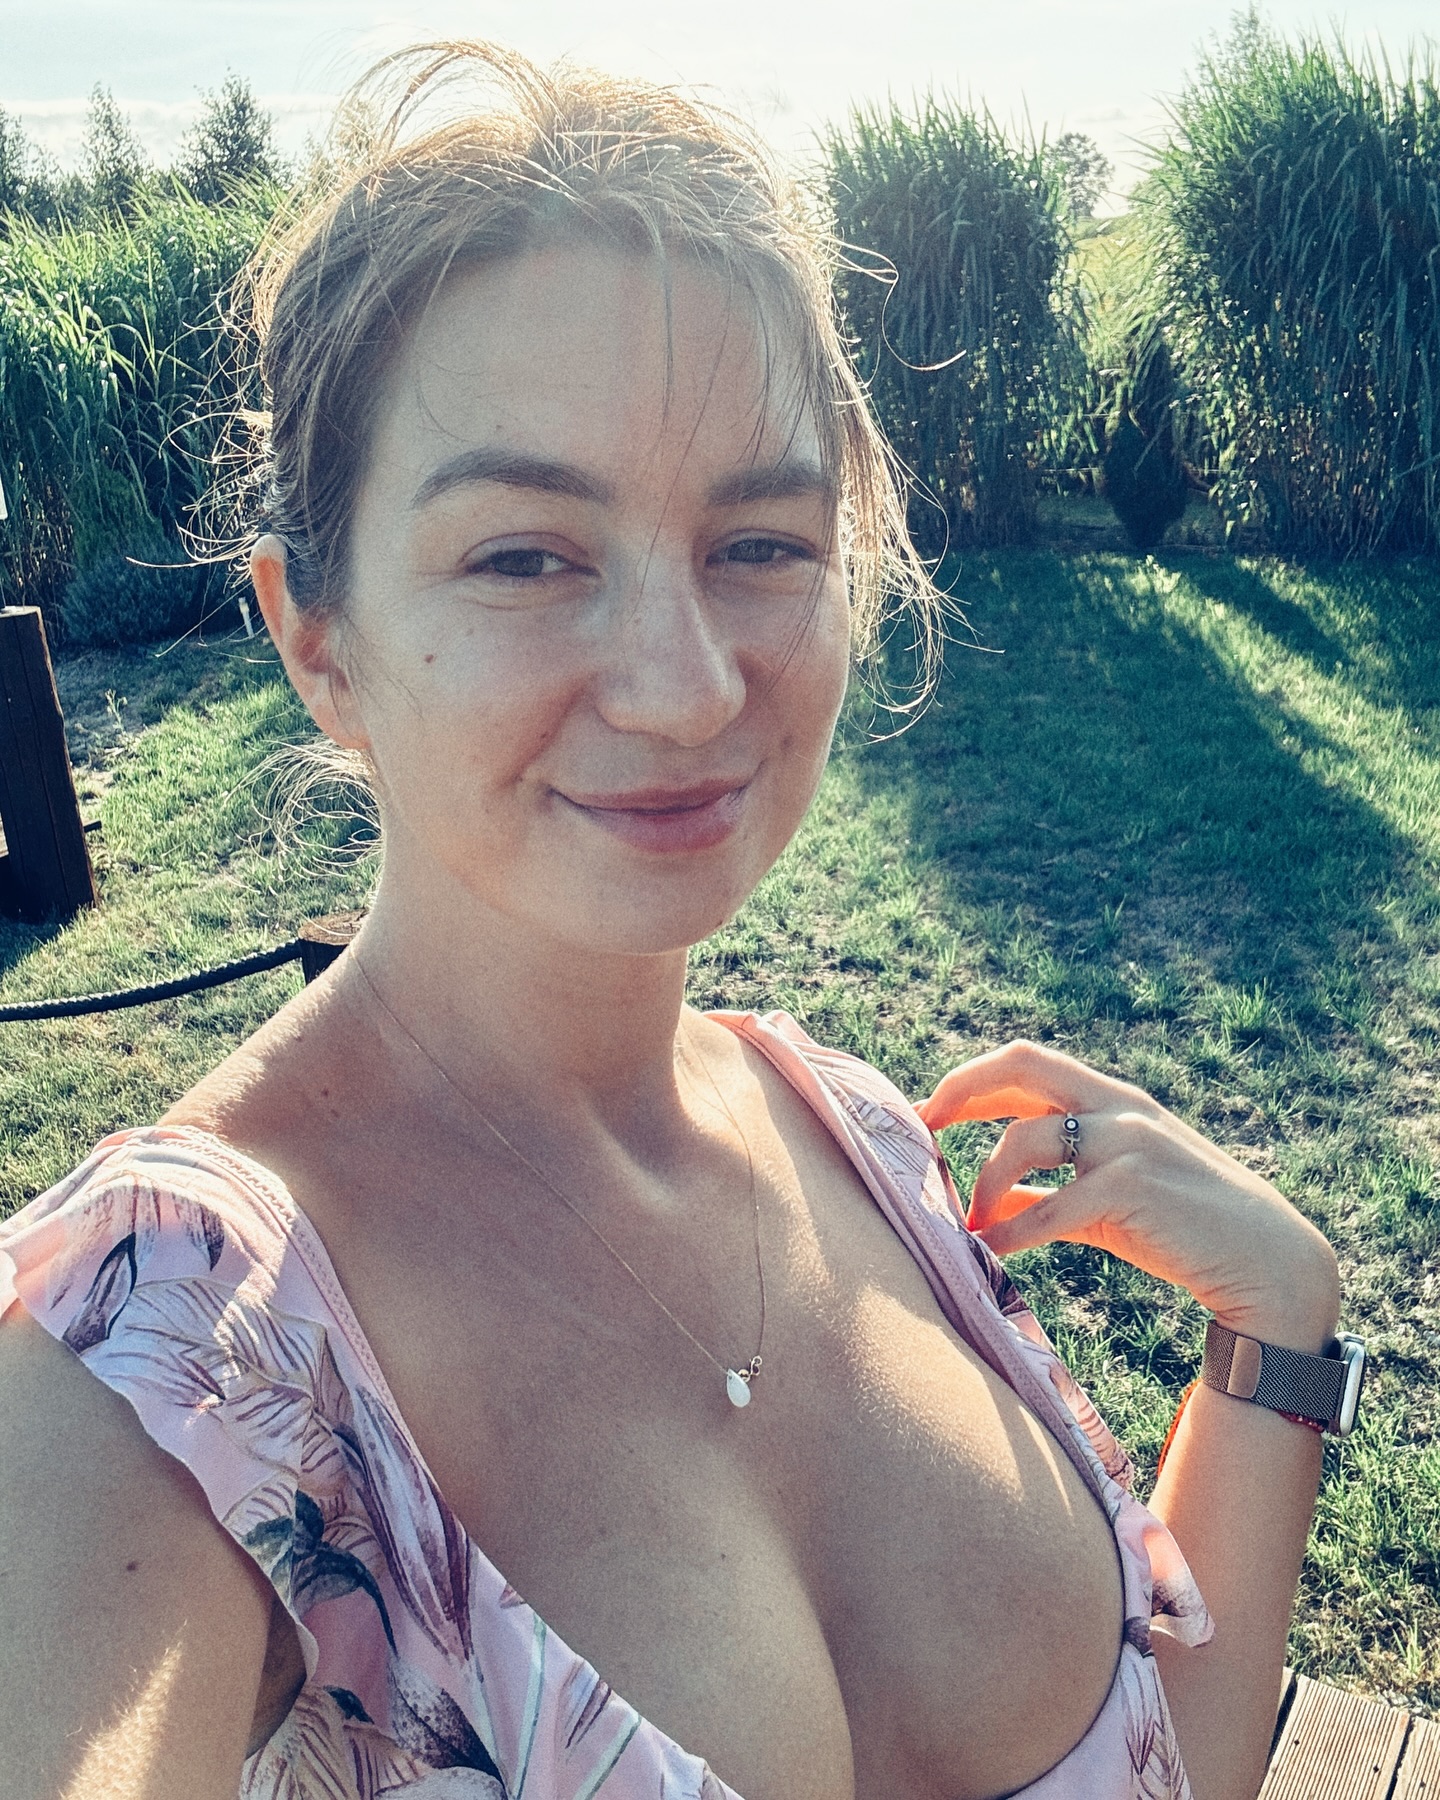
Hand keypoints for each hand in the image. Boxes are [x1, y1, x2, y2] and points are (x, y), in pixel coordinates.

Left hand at [916, 1040, 1339, 1353]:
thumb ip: (1051, 1192)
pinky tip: (989, 1250)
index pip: (1026, 1062)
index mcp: (1112, 1098)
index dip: (969, 1081)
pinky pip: (1047, 1207)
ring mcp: (1126, 1142)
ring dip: (982, 1182)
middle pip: (1019, 1066)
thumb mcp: (1109, 1199)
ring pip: (1023, 1140)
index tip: (928, 1113)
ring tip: (965, 1220)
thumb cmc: (1180, 1228)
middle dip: (958, 1092)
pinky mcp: (1130, 1189)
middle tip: (921, 1133)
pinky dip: (1009, 1231)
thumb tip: (987, 1207)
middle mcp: (1117, 1107)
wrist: (1265, 1260)